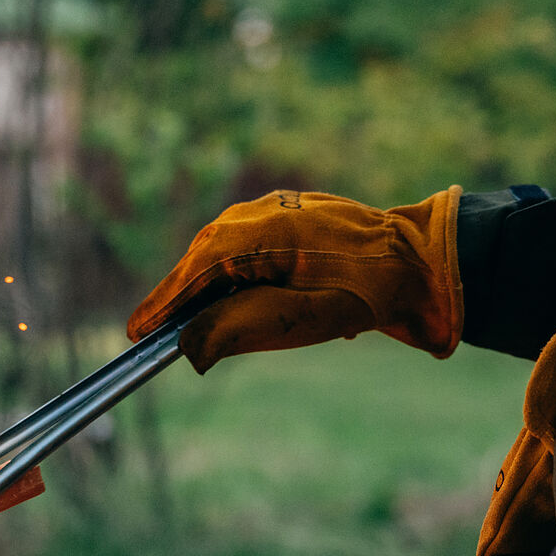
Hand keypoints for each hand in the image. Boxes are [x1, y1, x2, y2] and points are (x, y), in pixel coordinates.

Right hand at [127, 186, 463, 372]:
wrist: (421, 262)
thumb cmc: (363, 294)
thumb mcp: (298, 321)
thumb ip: (237, 331)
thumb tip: (185, 347)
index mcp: (258, 233)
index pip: (194, 274)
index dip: (162, 305)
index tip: (134, 332)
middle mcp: (260, 211)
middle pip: (202, 259)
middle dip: (180, 296)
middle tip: (155, 332)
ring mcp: (276, 207)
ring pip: (222, 250)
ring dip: (207, 286)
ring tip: (192, 321)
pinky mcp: (291, 213)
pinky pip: (245, 243)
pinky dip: (232, 272)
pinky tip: (236, 298)